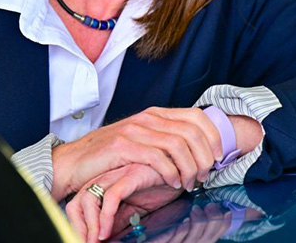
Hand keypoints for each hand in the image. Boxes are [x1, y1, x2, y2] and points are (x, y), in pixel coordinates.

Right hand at [51, 107, 224, 200]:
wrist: (77, 160)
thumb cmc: (113, 155)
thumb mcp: (143, 139)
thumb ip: (166, 139)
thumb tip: (198, 150)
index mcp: (156, 114)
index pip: (195, 115)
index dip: (212, 135)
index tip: (218, 156)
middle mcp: (148, 117)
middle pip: (191, 131)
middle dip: (204, 156)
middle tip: (204, 176)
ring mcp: (135, 129)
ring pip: (177, 145)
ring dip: (189, 167)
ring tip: (188, 183)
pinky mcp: (123, 145)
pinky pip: (157, 157)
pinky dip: (170, 173)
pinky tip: (171, 183)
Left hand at [66, 163, 182, 241]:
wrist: (181, 166)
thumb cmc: (160, 182)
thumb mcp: (137, 205)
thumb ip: (122, 216)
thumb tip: (108, 237)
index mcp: (106, 181)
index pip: (79, 203)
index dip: (78, 224)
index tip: (84, 241)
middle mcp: (108, 175)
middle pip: (79, 200)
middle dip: (79, 228)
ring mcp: (118, 173)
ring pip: (89, 198)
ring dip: (89, 226)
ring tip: (96, 242)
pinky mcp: (131, 173)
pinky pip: (111, 196)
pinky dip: (105, 217)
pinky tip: (107, 232)